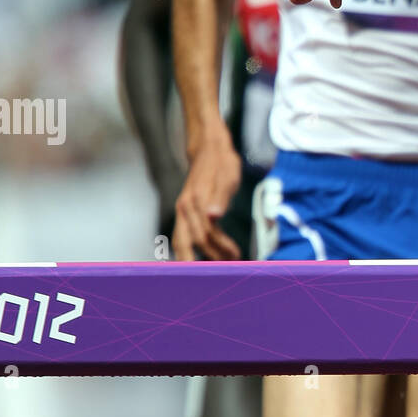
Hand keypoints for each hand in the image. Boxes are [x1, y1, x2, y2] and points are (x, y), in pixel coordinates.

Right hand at [173, 137, 243, 260]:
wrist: (208, 148)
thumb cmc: (222, 162)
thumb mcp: (228, 176)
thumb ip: (221, 198)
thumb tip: (214, 216)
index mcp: (198, 200)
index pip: (208, 232)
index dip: (222, 247)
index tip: (235, 256)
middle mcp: (186, 207)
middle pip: (193, 241)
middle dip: (209, 257)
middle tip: (226, 267)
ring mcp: (183, 209)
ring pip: (181, 241)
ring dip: (193, 258)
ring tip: (211, 268)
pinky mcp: (184, 209)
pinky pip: (182, 234)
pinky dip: (188, 248)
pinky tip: (200, 256)